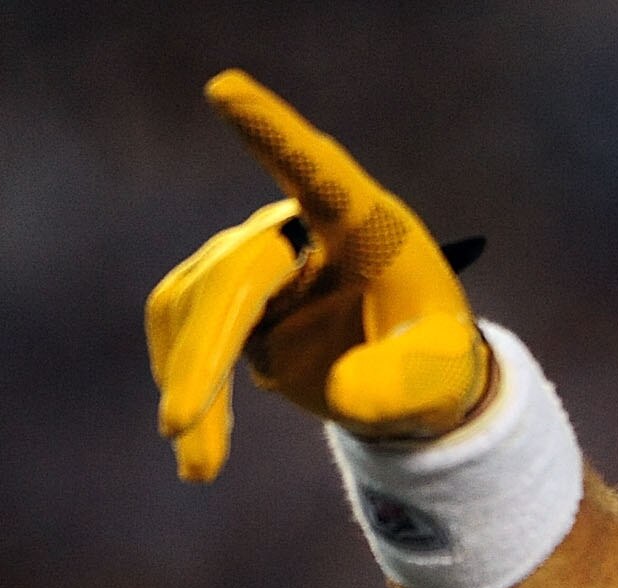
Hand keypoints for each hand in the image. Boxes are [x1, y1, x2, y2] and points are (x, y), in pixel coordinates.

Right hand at [146, 70, 487, 481]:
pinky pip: (187, 331)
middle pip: (234, 274)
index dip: (271, 132)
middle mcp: (299, 226)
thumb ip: (402, 385)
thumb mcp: (438, 381)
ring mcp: (256, 255)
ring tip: (200, 466)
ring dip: (188, 381)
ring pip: (194, 305)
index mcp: (365, 224)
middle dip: (202, 351)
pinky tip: (198, 445)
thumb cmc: (435, 361)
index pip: (315, 170)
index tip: (225, 90)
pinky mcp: (228, 291)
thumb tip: (343, 394)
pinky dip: (186, 384)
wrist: (410, 376)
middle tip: (178, 423)